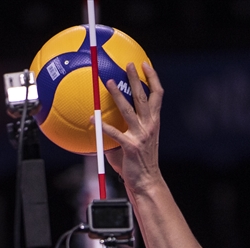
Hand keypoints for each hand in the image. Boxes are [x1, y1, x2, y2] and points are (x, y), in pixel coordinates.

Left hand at [101, 61, 163, 193]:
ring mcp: (141, 135)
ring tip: (108, 82)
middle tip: (128, 64)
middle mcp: (149, 125)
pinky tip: (92, 119)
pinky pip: (114, 134)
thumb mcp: (135, 141)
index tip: (146, 65)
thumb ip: (123, 128)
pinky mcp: (130, 146)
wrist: (147, 181)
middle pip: (143, 97)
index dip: (153, 78)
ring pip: (129, 110)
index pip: (157, 95)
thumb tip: (103, 119)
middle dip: (136, 78)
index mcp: (153, 122)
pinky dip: (103, 126)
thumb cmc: (137, 162)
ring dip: (118, 95)